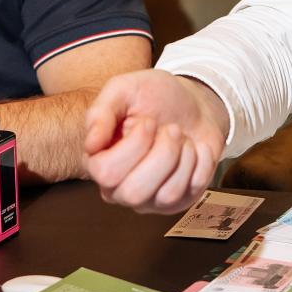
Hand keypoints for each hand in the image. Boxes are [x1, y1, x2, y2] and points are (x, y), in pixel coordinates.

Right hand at [83, 70, 229, 211]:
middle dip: (162, 153)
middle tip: (171, 129)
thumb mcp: (123, 90)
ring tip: (181, 137)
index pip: (106, 173)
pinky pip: (193, 190)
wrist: (195, 103)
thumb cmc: (155, 97)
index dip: (134, 144)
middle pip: (135, 192)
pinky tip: (194, 148)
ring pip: (167, 195)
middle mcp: (120, 188)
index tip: (148, 122)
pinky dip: (201, 160)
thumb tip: (90, 144)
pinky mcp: (180, 202)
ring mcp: (151, 199)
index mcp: (99, 162)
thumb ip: (101, 112)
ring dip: (183, 155)